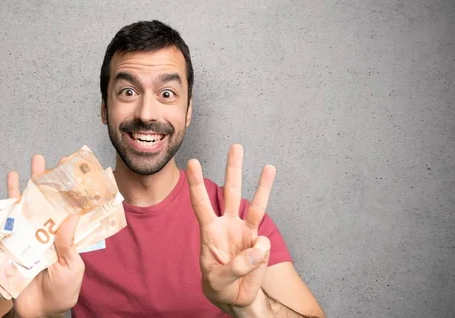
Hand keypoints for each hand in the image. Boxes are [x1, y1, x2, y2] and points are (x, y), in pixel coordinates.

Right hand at [0, 155, 83, 317]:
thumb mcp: (71, 267)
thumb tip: (71, 217)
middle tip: (37, 159)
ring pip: (15, 212)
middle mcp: (39, 232)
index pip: (61, 206)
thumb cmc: (62, 290)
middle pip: (37, 202)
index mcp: (58, 235)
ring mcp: (21, 240)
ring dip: (11, 194)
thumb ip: (69, 244)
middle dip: (36, 180)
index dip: (61, 188)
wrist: (41, 312)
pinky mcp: (4, 253)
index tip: (63, 166)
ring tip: (12, 174)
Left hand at [187, 144, 275, 313]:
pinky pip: (263, 239)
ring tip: (269, 167)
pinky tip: (256, 255)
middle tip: (236, 146)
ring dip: (263, 186)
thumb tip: (259, 246)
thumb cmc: (219, 286)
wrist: (235, 298)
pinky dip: (261, 249)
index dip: (197, 184)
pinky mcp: (260, 244)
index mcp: (209, 231)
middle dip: (233, 169)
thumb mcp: (218, 281)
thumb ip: (237, 266)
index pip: (201, 203)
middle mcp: (228, 225)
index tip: (193, 163)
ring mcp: (245, 232)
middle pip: (231, 192)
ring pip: (255, 205)